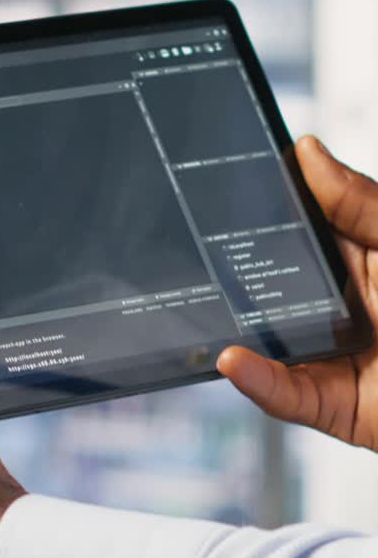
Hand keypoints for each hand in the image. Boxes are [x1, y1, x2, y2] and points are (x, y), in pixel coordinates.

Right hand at [218, 135, 377, 449]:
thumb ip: (359, 204)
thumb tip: (308, 152)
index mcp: (358, 262)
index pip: (297, 234)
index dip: (261, 214)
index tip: (224, 189)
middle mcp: (340, 308)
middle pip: (272, 290)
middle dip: (233, 275)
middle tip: (197, 253)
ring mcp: (333, 358)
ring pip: (270, 346)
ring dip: (236, 332)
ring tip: (206, 312)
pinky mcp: (332, 405)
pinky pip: (286, 395)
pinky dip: (257, 381)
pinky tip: (234, 360)